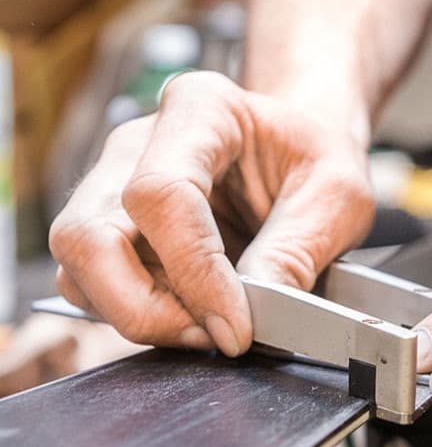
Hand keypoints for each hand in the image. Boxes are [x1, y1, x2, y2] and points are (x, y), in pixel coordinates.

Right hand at [49, 71, 373, 355]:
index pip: (161, 195)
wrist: (300, 151)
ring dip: (138, 316)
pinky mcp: (112, 229)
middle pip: (87, 236)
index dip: (194, 273)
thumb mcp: (338, 197)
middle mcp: (137, 144)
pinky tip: (192, 317)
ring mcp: (113, 186)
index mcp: (201, 110)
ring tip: (209, 328)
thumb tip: (255, 315)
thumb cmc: (317, 159)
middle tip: (212, 336)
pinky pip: (93, 286)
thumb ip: (297, 251)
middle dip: (143, 307)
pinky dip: (137, 314)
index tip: (237, 325)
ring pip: (79, 269)